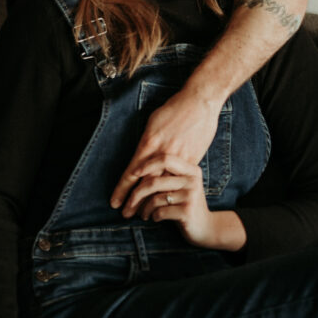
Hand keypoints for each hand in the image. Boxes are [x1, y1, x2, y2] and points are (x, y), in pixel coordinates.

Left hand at [111, 83, 222, 211]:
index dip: (123, 189)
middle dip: (133, 201)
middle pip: (144, 184)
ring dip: (148, 206)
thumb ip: (147, 143)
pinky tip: (161, 210)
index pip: (133, 171)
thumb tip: (139, 159)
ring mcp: (181, 163)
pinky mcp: (195, 172)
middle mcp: (165, 154)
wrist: (202, 102)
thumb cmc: (176, 109)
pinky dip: (165, 204)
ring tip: (142, 214)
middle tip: (124, 213)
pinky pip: (176, 192)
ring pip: (159, 192)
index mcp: (150, 143)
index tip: (115, 202)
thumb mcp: (153, 122)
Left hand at [119, 154, 246, 251]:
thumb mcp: (181, 186)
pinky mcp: (187, 211)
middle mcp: (192, 180)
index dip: (147, 165)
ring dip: (144, 209)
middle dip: (137, 193)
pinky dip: (154, 216)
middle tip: (129, 203)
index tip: (134, 173)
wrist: (206, 228)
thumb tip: (136, 171)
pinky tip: (156, 218)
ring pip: (155, 198)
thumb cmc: (186, 205)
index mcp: (191, 170)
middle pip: (155, 181)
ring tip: (144, 214)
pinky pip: (160, 211)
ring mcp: (191, 195)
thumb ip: (167, 176)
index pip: (165, 159)